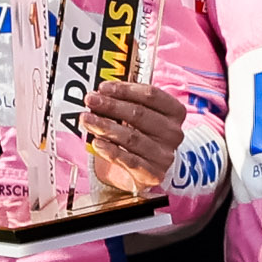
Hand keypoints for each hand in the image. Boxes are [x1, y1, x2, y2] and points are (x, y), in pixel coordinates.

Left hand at [82, 75, 186, 191]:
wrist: (148, 171)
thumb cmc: (142, 135)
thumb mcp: (141, 117)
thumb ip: (126, 103)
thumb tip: (100, 94)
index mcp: (174, 112)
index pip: (151, 95)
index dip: (125, 90)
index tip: (103, 87)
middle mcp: (173, 133)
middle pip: (139, 114)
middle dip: (110, 105)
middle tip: (90, 100)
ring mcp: (164, 155)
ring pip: (131, 137)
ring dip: (105, 126)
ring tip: (86, 120)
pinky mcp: (154, 174)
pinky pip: (129, 160)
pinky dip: (110, 151)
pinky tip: (97, 143)